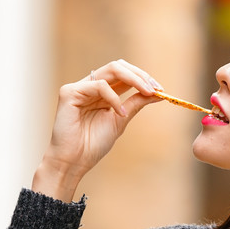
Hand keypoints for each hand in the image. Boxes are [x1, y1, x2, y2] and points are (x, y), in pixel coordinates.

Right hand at [42, 59, 163, 180]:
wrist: (74, 162)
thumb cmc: (93, 144)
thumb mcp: (121, 120)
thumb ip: (136, 103)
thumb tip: (158, 93)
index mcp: (101, 93)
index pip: (124, 74)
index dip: (142, 78)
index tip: (160, 90)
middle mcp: (90, 86)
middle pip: (118, 66)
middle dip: (140, 75)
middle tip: (155, 88)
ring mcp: (79, 88)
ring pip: (111, 69)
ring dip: (134, 79)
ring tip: (147, 92)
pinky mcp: (69, 92)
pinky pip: (99, 85)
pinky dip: (114, 98)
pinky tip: (120, 112)